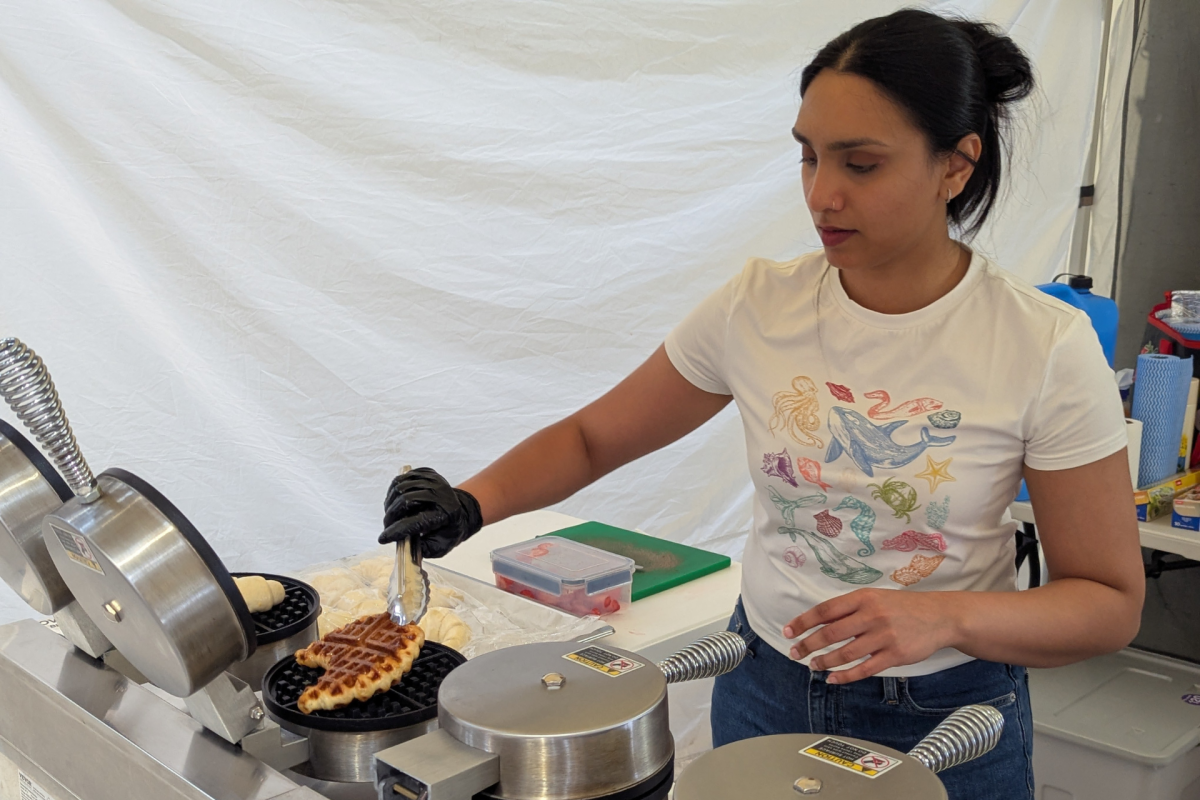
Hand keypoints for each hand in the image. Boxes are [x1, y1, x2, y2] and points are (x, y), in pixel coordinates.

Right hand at [378, 467, 482, 558]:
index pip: (417, 521)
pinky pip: (402, 479)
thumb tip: (404, 548)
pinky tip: (395, 502)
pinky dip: (393, 491)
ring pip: (400, 488)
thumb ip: (423, 549)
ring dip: (390, 504)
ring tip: (391, 516)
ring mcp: (434, 480)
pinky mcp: (426, 473)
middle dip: (390, 517)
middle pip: (405, 500)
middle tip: (386, 527)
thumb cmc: (449, 530)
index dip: (397, 531)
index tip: (383, 539)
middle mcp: (441, 493)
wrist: (461, 510)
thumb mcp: (441, 546)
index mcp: (448, 513)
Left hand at [783, 589, 960, 682]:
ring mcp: (884, 636)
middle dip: (808, 644)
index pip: (826, 610)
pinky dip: (845, 676)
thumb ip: (850, 609)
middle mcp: (872, 615)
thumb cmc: (902, 607)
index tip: (788, 631)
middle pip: (831, 633)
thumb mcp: (875, 598)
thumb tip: (818, 622)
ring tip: (812, 666)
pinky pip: (864, 669)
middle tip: (794, 653)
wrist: (939, 616)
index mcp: (863, 597)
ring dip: (824, 662)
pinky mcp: (895, 655)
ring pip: (845, 653)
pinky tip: (833, 679)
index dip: (804, 621)